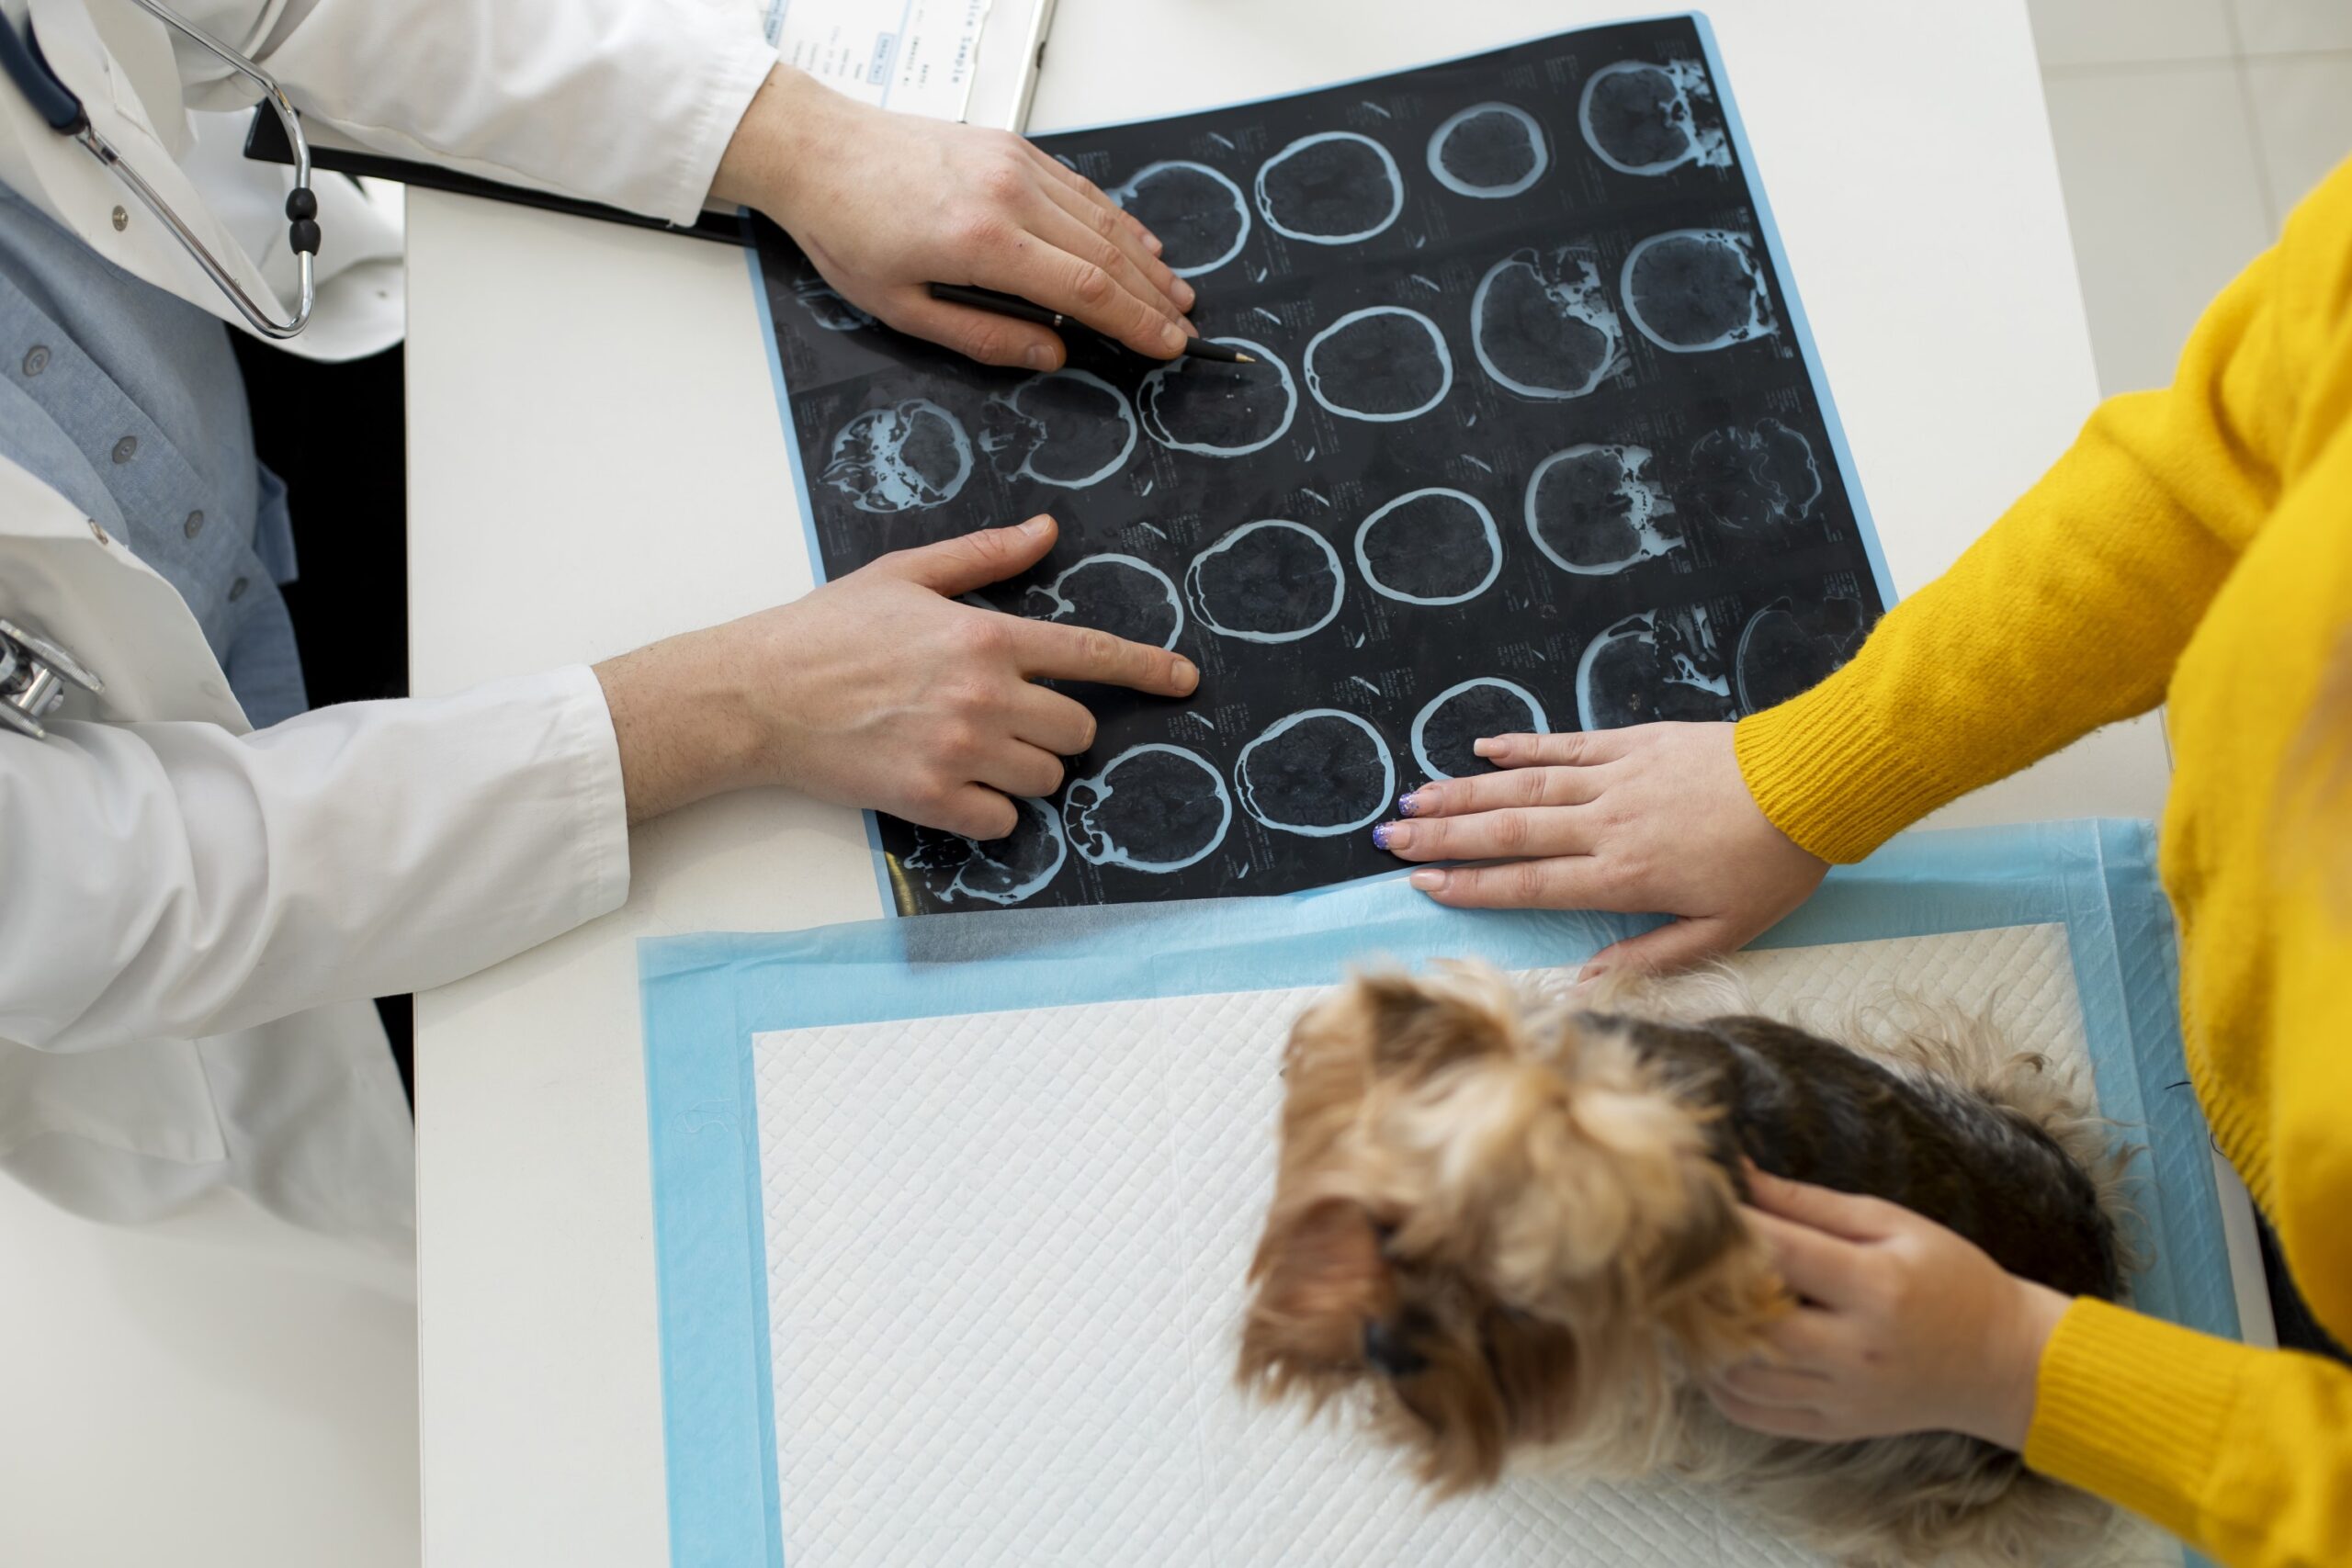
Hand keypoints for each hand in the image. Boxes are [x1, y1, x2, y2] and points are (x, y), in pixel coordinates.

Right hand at [593, 516, 1197, 834]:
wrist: (759, 694)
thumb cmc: (829, 630)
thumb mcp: (907, 574)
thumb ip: (985, 556)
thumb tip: (1047, 531)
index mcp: (985, 635)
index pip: (1090, 655)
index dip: (1147, 670)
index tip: (1184, 682)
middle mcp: (983, 694)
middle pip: (1077, 732)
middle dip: (1057, 730)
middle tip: (1008, 719)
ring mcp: (960, 751)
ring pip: (1047, 781)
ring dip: (1025, 772)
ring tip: (973, 750)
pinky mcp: (932, 798)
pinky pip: (1004, 822)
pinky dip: (991, 812)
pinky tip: (954, 787)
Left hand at [712, 66, 1194, 367]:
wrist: (819, 151)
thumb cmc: (848, 228)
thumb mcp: (903, 307)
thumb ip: (984, 337)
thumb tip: (1050, 356)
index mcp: (982, 242)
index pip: (1085, 289)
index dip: (1134, 323)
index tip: (1166, 346)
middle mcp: (1008, 194)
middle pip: (1106, 254)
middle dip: (1151, 298)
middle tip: (1183, 328)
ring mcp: (1014, 164)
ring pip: (1101, 218)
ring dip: (1144, 260)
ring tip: (1174, 293)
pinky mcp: (1012, 147)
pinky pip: (1080, 190)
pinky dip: (1115, 220)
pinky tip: (1137, 244)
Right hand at [1368, 723, 1826, 973]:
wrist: (1812, 783)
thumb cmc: (1773, 866)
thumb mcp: (1722, 933)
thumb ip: (1649, 959)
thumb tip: (1585, 982)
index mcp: (1623, 877)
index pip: (1529, 884)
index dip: (1472, 885)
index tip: (1424, 883)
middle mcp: (1606, 825)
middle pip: (1509, 832)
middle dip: (1445, 836)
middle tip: (1391, 837)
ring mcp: (1616, 778)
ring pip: (1525, 787)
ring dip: (1465, 793)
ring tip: (1416, 797)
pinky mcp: (1633, 742)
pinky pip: (1565, 744)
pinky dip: (1521, 746)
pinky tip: (1483, 749)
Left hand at [1705, 1168, 2070, 1449]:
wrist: (2002, 1362)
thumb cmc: (1949, 1280)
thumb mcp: (1893, 1225)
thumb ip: (1810, 1203)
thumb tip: (1739, 1173)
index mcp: (1876, 1288)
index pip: (1780, 1254)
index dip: (1730, 1227)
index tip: (1697, 1205)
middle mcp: (1855, 1350)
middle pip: (1750, 1322)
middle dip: (1706, 1287)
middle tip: (1680, 1258)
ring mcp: (1841, 1397)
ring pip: (1739, 1376)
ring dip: (1702, 1338)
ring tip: (1690, 1301)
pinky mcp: (1832, 1427)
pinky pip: (1752, 1413)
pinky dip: (1718, 1383)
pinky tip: (1715, 1348)